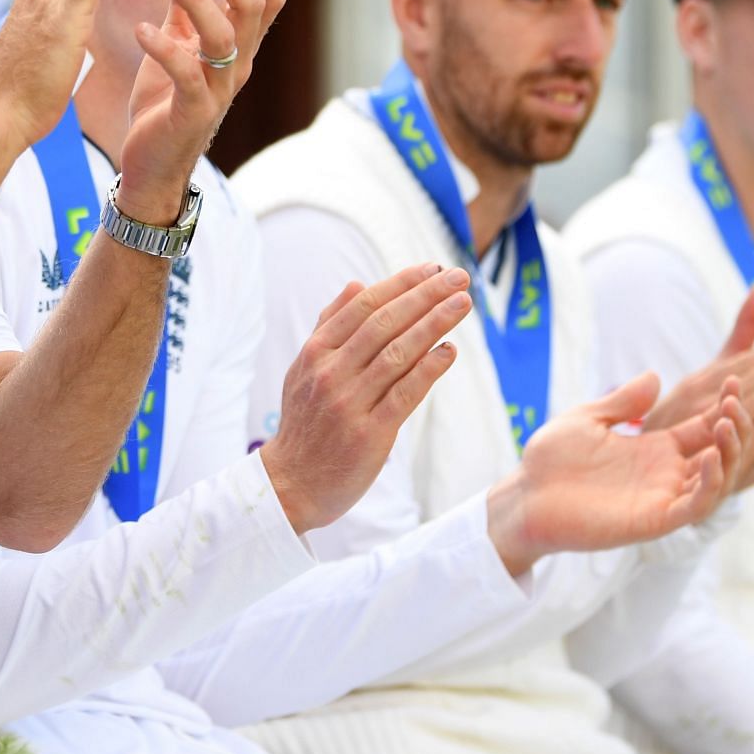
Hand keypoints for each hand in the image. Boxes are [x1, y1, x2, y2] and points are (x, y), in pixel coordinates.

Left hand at [116, 0, 285, 221]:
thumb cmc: (164, 101)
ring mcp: (218, 91)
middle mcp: (237, 66)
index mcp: (238, 47)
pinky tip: (140, 29)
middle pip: (251, 9)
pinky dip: (165, 47)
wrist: (151, 164)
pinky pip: (187, 75)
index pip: (269, 2)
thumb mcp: (176, 44)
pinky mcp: (193, 113)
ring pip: (223, 36)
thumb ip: (185, 6)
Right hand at [258, 264, 472, 533]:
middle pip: (385, 323)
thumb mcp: (304, 368)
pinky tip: (449, 351)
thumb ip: (330, 325)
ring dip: (434, 324)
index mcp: (315, 352)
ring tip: (462, 304)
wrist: (291, 483)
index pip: (363, 306)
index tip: (431, 269)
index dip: (400, 284)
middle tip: (458, 277)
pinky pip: (405, 394)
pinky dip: (429, 369)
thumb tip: (357, 284)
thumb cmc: (305, 423)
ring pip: (398, 353)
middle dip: (425, 295)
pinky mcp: (370, 434)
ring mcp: (349, 403)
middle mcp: (331, 372)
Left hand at [486, 372, 748, 577]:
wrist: (525, 495)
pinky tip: (709, 457)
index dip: (724, 406)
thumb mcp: (588, 419)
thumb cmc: (550, 459)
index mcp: (654, 449)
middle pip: (720, 452)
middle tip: (734, 401)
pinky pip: (694, 506)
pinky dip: (709, 484)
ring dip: (729, 453)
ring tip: (726, 423)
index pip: (704, 428)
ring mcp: (662, 498)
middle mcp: (665, 474)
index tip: (733, 379)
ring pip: (716, 480)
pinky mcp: (654, 520)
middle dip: (736, 426)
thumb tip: (655, 375)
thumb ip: (623, 402)